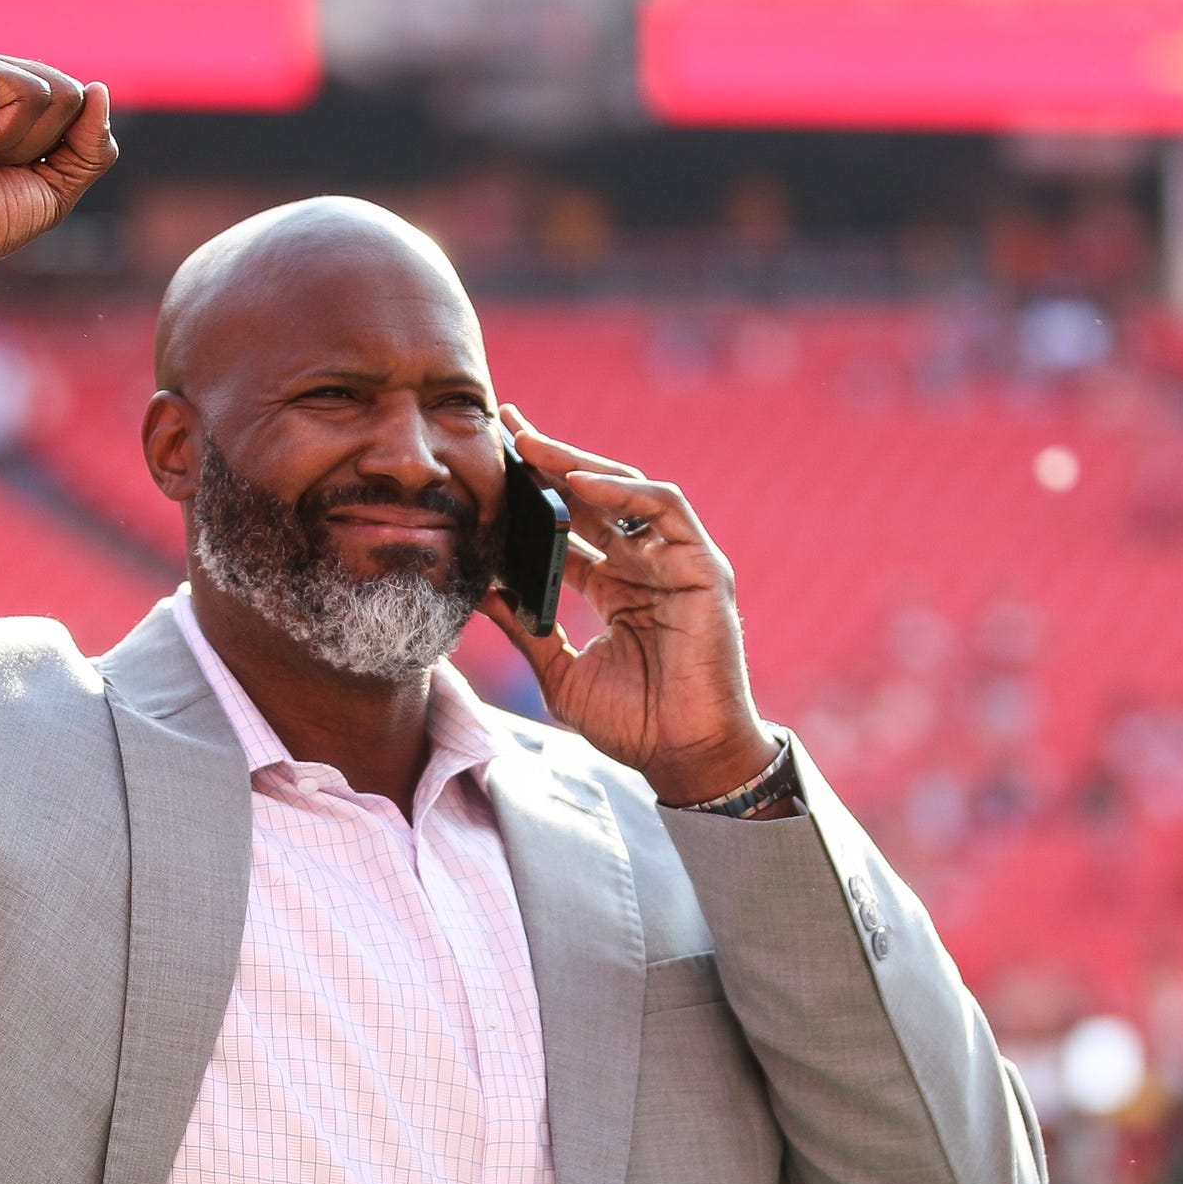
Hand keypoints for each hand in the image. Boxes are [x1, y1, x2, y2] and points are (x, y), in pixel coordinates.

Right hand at [0, 36, 117, 292]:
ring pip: (55, 91)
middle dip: (42, 146)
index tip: (2, 169)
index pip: (71, 97)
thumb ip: (91, 144)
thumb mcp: (56, 184)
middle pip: (69, 92)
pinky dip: (6, 135)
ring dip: (21, 144)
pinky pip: (29, 93)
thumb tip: (99, 89)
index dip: (55, 149)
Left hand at [476, 403, 782, 806]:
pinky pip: (665, 509)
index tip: (490, 464)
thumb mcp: (559, 671)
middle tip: (506, 425)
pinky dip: (623, 490)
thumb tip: (480, 591)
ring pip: (628, 490)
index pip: (570, 526)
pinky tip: (577, 483)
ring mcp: (677, 563)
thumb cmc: (632, 723)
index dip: (533, 495)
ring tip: (531, 445)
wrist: (682, 758)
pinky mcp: (703, 568)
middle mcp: (646, 566)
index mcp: (615, 587)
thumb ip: (525, 629)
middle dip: (550, 459)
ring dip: (579, 463)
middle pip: (594, 497)